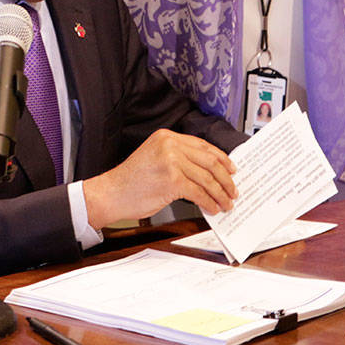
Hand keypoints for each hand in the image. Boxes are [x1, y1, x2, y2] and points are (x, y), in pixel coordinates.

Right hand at [81, 128, 236, 228]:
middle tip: (232, 190)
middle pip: (209, 161)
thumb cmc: (131, 180)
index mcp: (167, 137)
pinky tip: (212, 208)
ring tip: (226, 203)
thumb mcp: (155, 157)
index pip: (203, 146)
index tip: (231, 169)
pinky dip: (209, 202)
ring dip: (220, 193)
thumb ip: (178, 158)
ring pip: (207, 178)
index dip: (221, 159)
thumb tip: (207, 172)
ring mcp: (171, 162)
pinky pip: (198, 193)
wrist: (111, 193)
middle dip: (225, 179)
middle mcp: (170, 145)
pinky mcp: (171, 181)